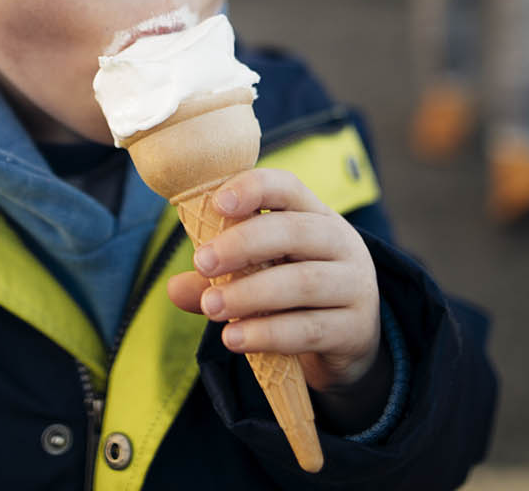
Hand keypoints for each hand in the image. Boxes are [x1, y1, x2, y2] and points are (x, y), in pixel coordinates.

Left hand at [166, 167, 382, 394]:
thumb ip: (219, 276)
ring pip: (302, 282)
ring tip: (210, 307)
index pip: (287, 187)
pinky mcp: (354, 330)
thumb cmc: (293, 293)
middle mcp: (340, 243)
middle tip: (201, 263)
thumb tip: (173, 288)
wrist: (349, 340)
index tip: (217, 204)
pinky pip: (309, 328)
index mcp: (314, 215)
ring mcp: (354, 286)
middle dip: (242, 244)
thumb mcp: (260, 274)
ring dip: (249, 294)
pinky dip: (267, 333)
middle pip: (294, 231)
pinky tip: (233, 337)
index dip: (253, 188)